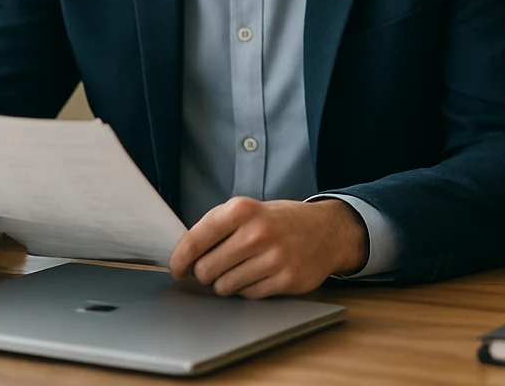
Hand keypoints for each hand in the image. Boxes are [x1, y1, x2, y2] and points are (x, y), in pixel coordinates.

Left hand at [168, 198, 366, 297]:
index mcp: (241, 210)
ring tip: (243, 269)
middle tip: (218, 267)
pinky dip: (249, 289)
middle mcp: (257, 231)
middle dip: (206, 273)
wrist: (327, 230)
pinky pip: (248, 295)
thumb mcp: (248, 210)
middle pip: (205, 270)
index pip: (194, 241)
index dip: (179, 260)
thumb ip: (216, 227)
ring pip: (225, 287)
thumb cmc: (279, 222)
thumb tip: (183, 258)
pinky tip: (261, 274)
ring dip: (227, 283)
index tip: (177, 269)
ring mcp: (273, 256)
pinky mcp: (286, 279)